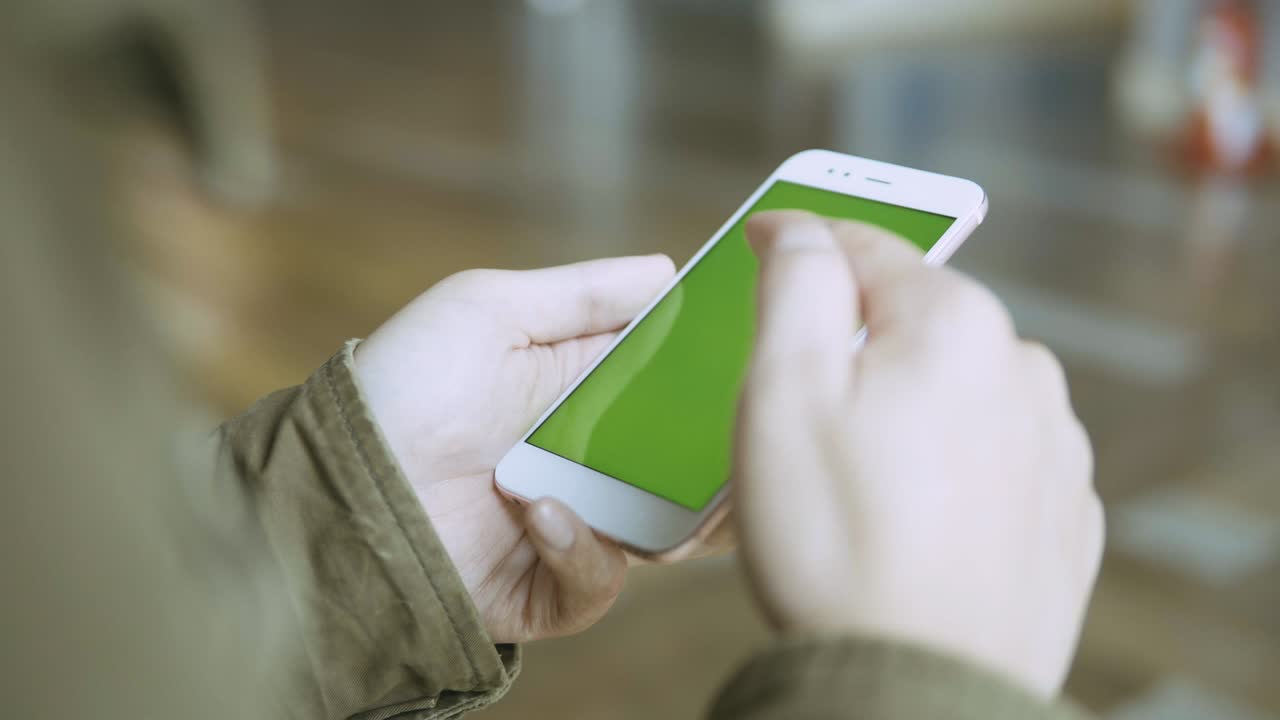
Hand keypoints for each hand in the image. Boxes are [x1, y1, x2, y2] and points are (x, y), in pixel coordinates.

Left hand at [355, 255, 727, 642]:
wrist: (339, 485)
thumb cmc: (405, 384)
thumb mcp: (488, 309)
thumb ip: (583, 293)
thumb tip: (668, 269)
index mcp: (582, 389)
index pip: (673, 384)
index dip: (713, 378)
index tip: (752, 364)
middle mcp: (586, 459)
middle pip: (685, 464)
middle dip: (716, 459)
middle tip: (730, 446)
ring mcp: (571, 525)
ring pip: (666, 533)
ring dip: (667, 513)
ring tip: (636, 488)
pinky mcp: (546, 588)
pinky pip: (599, 582)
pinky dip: (581, 552)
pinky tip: (540, 515)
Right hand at [734, 211, 1103, 697]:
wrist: (917, 689)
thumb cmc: (836, 541)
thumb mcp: (781, 393)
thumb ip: (795, 284)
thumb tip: (799, 227)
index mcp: (954, 325)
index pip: (864, 247)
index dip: (800, 245)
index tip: (761, 247)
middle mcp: (1024, 372)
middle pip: (914, 322)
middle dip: (853, 343)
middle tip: (796, 405)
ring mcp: (1054, 448)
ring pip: (957, 390)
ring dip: (907, 406)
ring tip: (854, 478)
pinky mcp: (1063, 516)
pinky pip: (991, 459)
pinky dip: (949, 466)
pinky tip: (909, 515)